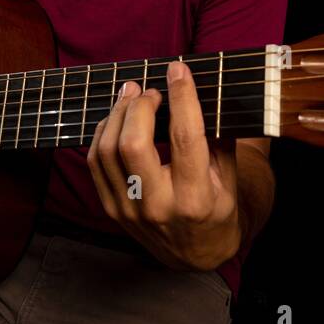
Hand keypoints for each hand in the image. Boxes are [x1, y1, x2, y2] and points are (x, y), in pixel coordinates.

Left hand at [86, 60, 240, 270]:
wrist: (195, 254)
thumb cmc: (216, 207)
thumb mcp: (228, 177)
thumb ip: (218, 137)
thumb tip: (202, 91)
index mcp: (195, 198)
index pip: (184, 139)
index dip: (181, 98)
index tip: (178, 70)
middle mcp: (158, 206)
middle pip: (133, 144)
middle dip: (139, 106)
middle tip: (150, 89)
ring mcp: (129, 210)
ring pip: (107, 150)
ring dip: (117, 114)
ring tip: (131, 94)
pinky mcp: (110, 208)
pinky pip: (95, 161)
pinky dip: (103, 132)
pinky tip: (117, 117)